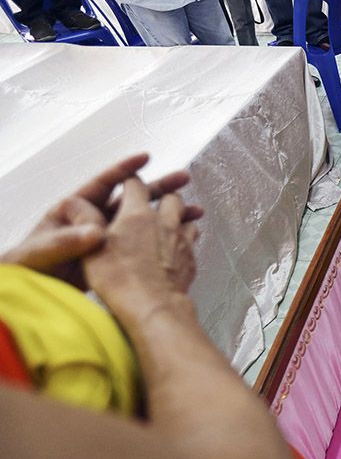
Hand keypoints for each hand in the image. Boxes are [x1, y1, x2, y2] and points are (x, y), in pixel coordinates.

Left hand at [0, 154, 201, 288]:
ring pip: (142, 223)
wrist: (31, 299)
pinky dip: (163, 240)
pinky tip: (182, 238)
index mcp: (74, 212)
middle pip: (131, 199)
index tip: (146, 159)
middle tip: (182, 179)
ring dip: (167, 215)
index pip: (103, 184)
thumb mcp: (42, 252)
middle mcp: (94, 223)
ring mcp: (106, 242)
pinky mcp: (114, 261)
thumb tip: (95, 232)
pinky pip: (143, 245)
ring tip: (194, 210)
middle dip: (158, 188)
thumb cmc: (29, 271)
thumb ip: (67, 241)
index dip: (124, 170)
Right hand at [84, 178, 199, 319]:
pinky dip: (187, 239)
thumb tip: (77, 205)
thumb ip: (89, 224)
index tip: (130, 181)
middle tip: (161, 197)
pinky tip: (180, 246)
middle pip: (171, 198)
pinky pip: (193, 241)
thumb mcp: (92, 250)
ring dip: (182, 216)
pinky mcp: (191, 259)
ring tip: (175, 220)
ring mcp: (181, 240)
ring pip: (187, 218)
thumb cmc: (119, 281)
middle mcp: (163, 222)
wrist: (152, 306)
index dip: (131, 181)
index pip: (136, 185)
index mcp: (136, 214)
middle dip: (165, 195)